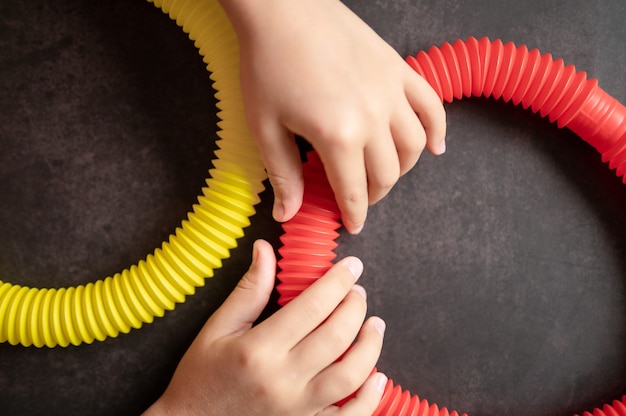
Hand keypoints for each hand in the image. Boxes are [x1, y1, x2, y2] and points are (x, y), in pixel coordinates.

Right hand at [144, 240, 386, 415]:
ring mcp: (298, 409)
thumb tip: (265, 250)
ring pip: (351, 375)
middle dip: (355, 307)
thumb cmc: (202, 377)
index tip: (352, 267)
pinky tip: (378, 375)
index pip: (312, 307)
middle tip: (357, 293)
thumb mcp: (216, 329)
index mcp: (258, 350)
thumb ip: (248, 290)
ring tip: (374, 325)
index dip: (337, 282)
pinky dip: (370, 397)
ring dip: (371, 346)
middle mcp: (283, 380)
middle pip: (337, 337)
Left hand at [219, 0, 445, 233]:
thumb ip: (283, 174)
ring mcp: (392, 92)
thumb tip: (288, 214)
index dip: (354, 213)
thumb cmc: (269, 64)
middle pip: (387, 174)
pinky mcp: (399, 70)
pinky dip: (437, 131)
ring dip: (403, 169)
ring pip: (414, 147)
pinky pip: (431, 107)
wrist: (284, 9)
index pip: (354, 190)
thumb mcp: (265, 126)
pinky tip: (435, 147)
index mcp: (339, 136)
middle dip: (375, 194)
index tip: (353, 224)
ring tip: (385, 174)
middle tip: (360, 198)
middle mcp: (374, 118)